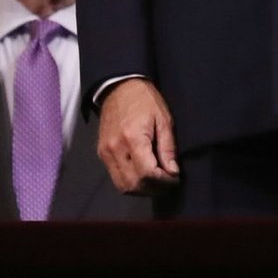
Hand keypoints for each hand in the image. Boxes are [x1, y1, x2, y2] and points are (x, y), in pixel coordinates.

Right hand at [96, 78, 179, 194]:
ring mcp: (105, 153)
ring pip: (122, 185)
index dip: (163, 182)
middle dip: (154, 189)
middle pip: (133, 184)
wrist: (120, 88)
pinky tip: (144, 177)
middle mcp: (115, 149)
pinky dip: (131, 182)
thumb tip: (173, 171)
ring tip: (158, 183)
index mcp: (132, 138)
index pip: (147, 173)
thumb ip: (168, 147)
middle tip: (169, 184)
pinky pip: (115, 177)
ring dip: (142, 189)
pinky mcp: (102, 154)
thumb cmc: (146, 100)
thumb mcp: (164, 119)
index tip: (175, 179)